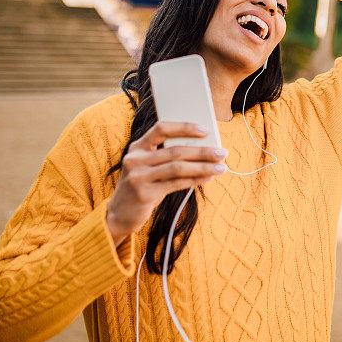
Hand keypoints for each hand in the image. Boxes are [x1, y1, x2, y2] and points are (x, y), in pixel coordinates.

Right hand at [105, 121, 227, 246]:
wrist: (118, 215)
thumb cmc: (141, 187)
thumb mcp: (147, 167)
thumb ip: (166, 157)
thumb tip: (202, 150)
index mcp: (137, 147)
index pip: (162, 128)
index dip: (184, 127)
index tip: (205, 129)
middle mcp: (135, 159)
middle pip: (175, 150)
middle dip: (203, 151)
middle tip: (222, 152)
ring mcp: (138, 176)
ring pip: (178, 167)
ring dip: (203, 166)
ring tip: (221, 167)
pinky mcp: (144, 193)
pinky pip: (176, 184)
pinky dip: (195, 180)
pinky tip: (208, 178)